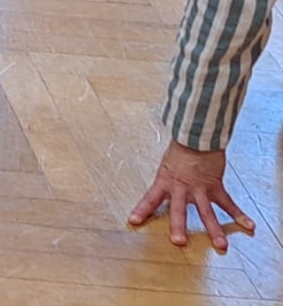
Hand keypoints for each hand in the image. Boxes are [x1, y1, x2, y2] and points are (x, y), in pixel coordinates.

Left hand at [129, 142, 254, 252]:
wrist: (196, 136)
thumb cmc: (181, 149)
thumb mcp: (167, 165)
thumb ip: (169, 181)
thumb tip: (168, 191)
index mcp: (165, 181)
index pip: (150, 197)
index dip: (142, 210)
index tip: (133, 221)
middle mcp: (181, 188)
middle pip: (178, 210)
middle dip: (178, 226)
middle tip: (178, 242)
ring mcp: (199, 189)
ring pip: (206, 212)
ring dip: (214, 229)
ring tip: (220, 245)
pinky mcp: (215, 186)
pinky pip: (228, 203)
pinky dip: (239, 214)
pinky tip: (249, 225)